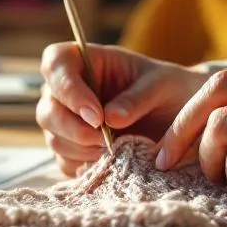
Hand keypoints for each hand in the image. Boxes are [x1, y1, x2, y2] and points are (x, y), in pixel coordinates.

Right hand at [37, 43, 207, 176]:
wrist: (180, 117)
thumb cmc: (170, 90)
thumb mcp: (162, 86)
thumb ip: (137, 98)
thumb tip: (110, 119)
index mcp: (84, 60)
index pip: (55, 63)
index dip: (67, 88)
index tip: (95, 114)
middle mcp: (67, 91)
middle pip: (47, 110)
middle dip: (74, 129)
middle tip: (106, 140)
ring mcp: (66, 121)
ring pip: (54, 139)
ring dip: (83, 150)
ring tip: (119, 150)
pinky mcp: (73, 150)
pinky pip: (66, 163)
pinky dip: (88, 166)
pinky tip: (114, 162)